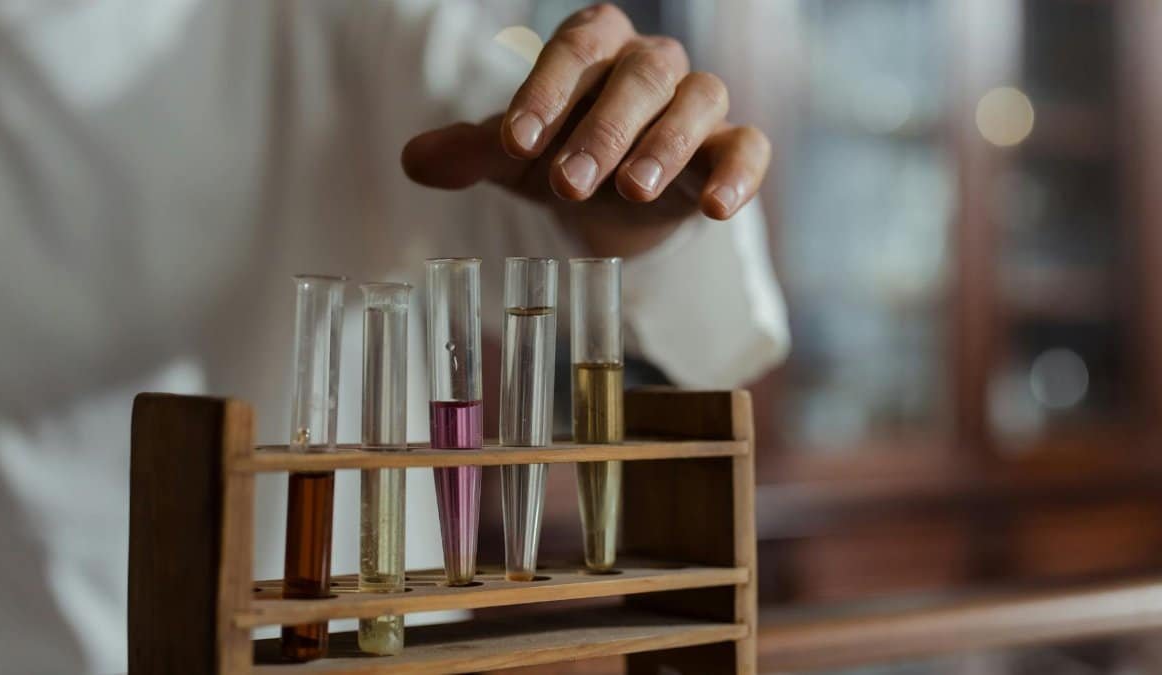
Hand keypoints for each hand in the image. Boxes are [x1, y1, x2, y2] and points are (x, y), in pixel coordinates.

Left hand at [401, 3, 770, 257]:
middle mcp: (651, 64)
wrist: (612, 205)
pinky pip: (749, 146)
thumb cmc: (564, 159)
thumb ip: (470, 152)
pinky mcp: (729, 149)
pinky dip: (738, 172)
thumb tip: (412, 160)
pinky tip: (715, 208)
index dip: (546, 91)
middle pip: (641, 73)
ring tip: (632, 191)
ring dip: (665, 145)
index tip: (514, 143)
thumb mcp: (516, 157)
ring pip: (698, 100)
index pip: (576, 47)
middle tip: (566, 184)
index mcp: (596, 47)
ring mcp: (697, 104)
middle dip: (603, 128)